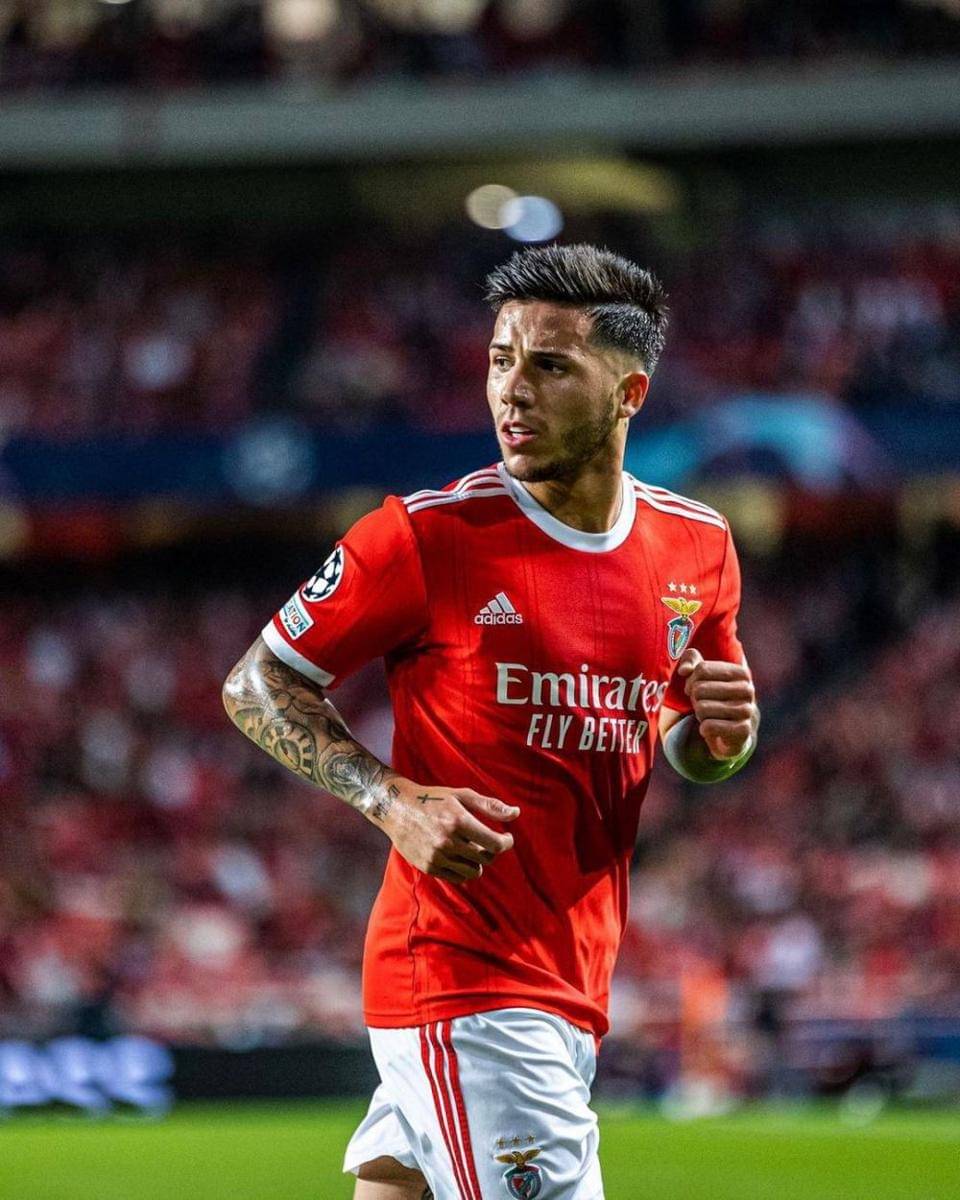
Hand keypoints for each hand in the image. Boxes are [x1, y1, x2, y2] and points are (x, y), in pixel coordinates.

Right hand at [377, 780, 518, 884]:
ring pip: (474, 871)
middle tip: (486, 840)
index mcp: (459, 821)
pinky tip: (459, 855)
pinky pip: (458, 877)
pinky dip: (463, 868)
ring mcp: (437, 856)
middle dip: (491, 850)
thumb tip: (516, 813)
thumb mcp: (462, 795)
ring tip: (470, 847)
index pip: (494, 844)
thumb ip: (490, 805)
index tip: (506, 838)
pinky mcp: (428, 867)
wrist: (397, 808)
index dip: (506, 842)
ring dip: (477, 861)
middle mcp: (448, 841)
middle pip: (485, 858)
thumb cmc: (433, 798)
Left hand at [676, 648, 757, 760]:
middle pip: (699, 689)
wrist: (732, 732)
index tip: (695, 689)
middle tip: (702, 705)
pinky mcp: (743, 731)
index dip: (690, 681)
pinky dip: (704, 729)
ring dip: (699, 714)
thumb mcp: (702, 676)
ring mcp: (747, 710)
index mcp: (741, 673)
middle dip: (694, 699)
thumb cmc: (714, 699)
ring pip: (702, 708)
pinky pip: (708, 726)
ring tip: (709, 716)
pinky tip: (711, 729)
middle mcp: (748, 690)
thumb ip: (691, 661)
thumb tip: (684, 670)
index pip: (701, 669)